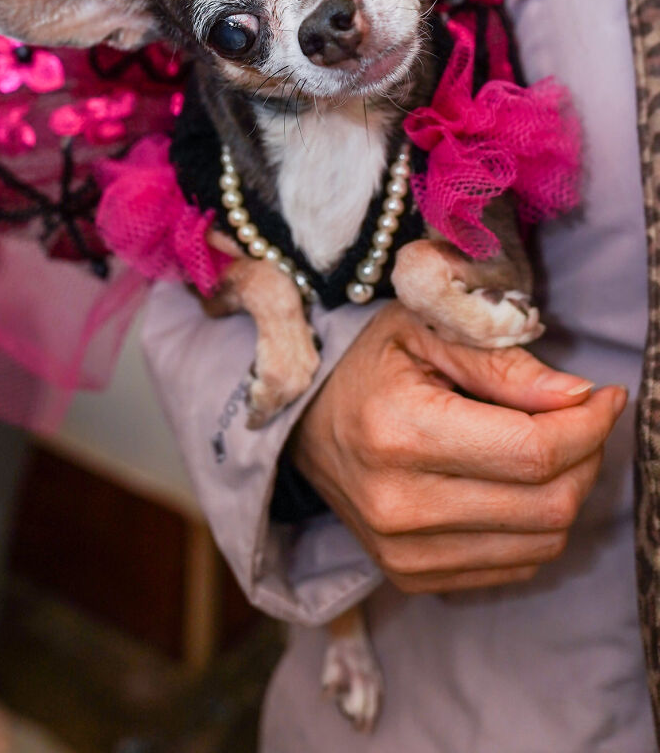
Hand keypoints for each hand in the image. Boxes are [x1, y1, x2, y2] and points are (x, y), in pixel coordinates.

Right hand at [292, 303, 627, 593]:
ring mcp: (401, 550)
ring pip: (540, 543)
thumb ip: (502, 362)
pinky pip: (514, 568)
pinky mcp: (409, 575)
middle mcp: (398, 504)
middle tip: (581, 418)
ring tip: (549, 447)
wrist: (302, 420)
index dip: (588, 426)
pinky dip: (534, 527)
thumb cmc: (368, 362)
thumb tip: (578, 396)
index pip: (532, 451)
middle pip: (546, 504)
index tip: (604, 397)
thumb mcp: (426, 332)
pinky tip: (516, 484)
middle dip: (585, 457)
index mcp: (399, 430)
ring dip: (566, 493)